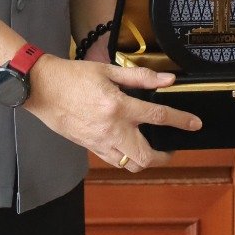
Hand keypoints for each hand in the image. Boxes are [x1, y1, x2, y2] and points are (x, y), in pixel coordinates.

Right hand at [24, 54, 201, 172]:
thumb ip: (140, 77)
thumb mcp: (107, 70)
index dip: (180, 120)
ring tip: (152, 149)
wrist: (41, 88)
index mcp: (117, 106)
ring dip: (146, 160)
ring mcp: (99, 141)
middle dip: (164, 156)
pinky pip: (114, 160)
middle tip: (171, 148)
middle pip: (146, 156)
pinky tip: (129, 146)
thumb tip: (166, 80)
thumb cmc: (71, 76)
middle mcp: (110, 129)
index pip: (157, 116)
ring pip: (130, 164)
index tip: (194, 124)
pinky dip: (126, 157)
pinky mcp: (89, 146)